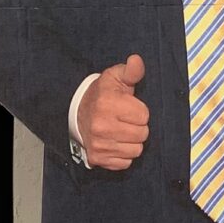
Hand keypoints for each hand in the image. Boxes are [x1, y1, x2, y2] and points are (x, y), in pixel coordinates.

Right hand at [77, 54, 149, 169]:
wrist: (79, 113)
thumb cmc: (103, 94)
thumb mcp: (116, 78)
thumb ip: (131, 71)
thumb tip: (137, 60)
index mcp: (107, 104)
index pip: (144, 116)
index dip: (140, 111)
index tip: (129, 107)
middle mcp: (101, 126)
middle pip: (142, 135)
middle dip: (138, 127)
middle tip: (126, 120)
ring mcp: (98, 144)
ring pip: (136, 150)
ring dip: (132, 142)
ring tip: (121, 131)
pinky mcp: (97, 158)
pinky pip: (126, 162)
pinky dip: (123, 154)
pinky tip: (115, 143)